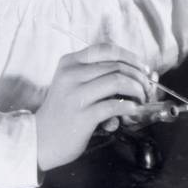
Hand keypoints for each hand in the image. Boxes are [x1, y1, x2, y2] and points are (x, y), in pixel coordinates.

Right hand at [36, 44, 152, 170]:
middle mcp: (71, 74)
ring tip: (141, 100)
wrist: (40, 138)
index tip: (143, 69)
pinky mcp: (82, 115)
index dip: (130, 57)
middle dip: (139, 77)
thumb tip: (140, 74)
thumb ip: (99, 76)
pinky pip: (114, 105)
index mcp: (70, 62)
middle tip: (147, 89)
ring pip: (118, 81)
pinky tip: (132, 110)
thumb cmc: (63, 111)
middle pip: (116, 66)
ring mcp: (76, 95)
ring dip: (137, 90)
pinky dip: (129, 107)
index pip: (106, 49)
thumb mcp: (73, 84)